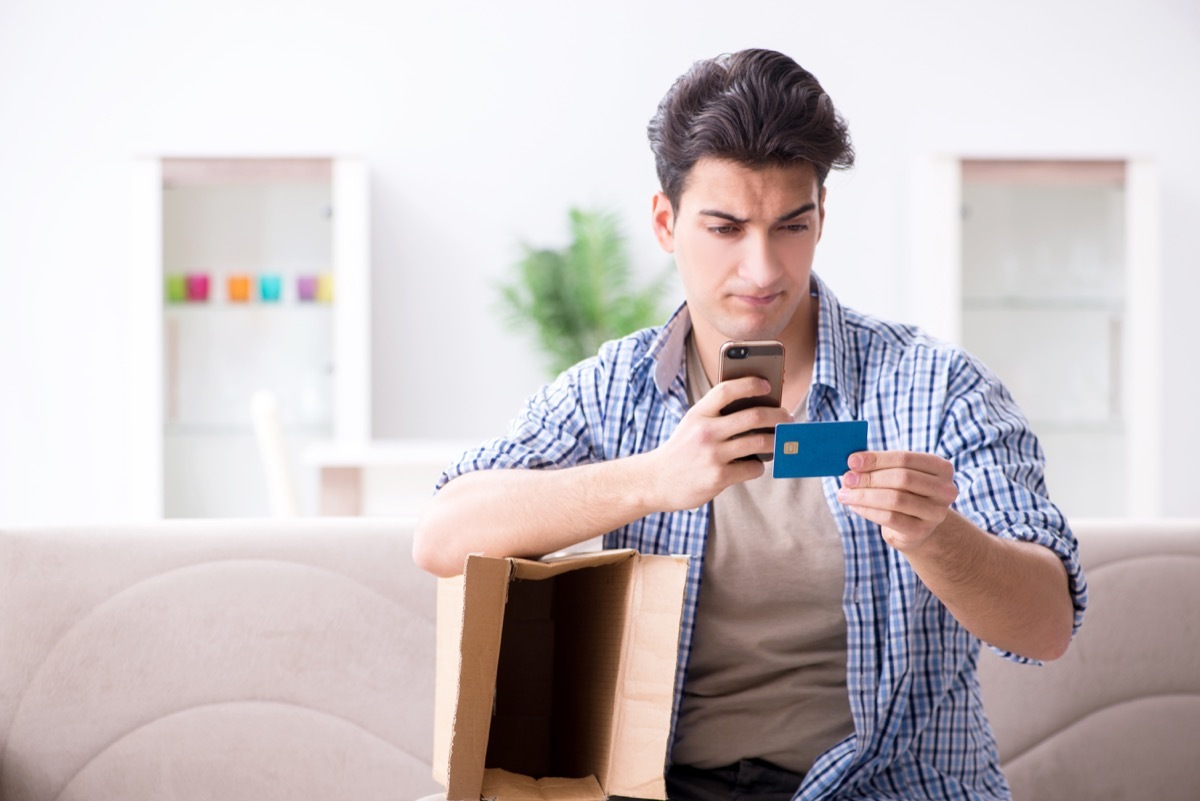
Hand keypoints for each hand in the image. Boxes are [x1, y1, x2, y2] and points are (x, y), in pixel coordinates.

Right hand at [645, 376, 793, 511]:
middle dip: (778, 415)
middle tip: (787, 418)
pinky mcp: (719, 477)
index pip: (727, 390)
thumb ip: (717, 415)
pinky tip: (752, 465)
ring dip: (775, 441)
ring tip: (780, 441)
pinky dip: (758, 465)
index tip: (768, 385)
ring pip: (760, 442)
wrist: (656, 481)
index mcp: (698, 413)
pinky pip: (753, 467)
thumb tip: (760, 409)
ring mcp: (713, 455)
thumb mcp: (692, 425)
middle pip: (754, 415)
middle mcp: (706, 431)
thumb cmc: (682, 450)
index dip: (751, 383)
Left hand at [836, 451, 957, 551]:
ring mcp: (936, 512)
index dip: (876, 459)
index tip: (852, 461)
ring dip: (864, 495)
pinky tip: (854, 505)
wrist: (915, 526)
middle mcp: (945, 490)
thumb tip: (853, 463)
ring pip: (895, 499)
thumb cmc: (903, 492)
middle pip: (902, 478)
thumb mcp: (897, 474)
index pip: (905, 458)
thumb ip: (880, 465)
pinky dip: (867, 510)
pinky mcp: (921, 531)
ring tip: (844, 493)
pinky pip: (890, 518)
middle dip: (870, 478)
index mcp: (941, 467)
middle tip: (846, 479)